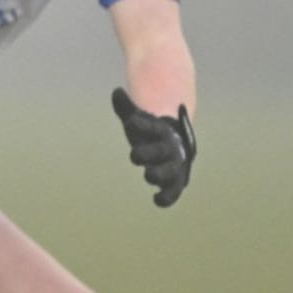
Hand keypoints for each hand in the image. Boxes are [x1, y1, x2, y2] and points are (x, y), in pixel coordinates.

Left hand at [110, 87, 196, 207]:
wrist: (175, 145)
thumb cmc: (152, 132)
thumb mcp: (138, 119)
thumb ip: (127, 108)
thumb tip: (117, 93)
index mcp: (162, 131)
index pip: (151, 127)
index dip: (141, 124)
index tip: (129, 122)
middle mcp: (170, 149)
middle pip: (161, 152)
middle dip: (149, 153)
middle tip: (134, 154)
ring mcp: (173, 166)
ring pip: (169, 173)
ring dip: (159, 174)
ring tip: (149, 175)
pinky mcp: (174, 182)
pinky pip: (172, 192)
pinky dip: (167, 197)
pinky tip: (157, 200)